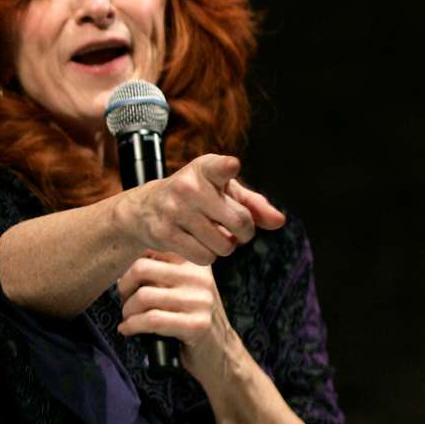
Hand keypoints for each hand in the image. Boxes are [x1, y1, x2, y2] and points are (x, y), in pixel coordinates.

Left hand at [117, 251, 246, 390]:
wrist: (219, 353)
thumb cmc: (188, 319)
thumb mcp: (180, 288)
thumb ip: (158, 271)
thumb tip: (120, 266)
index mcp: (194, 262)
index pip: (149, 249)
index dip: (129, 268)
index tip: (129, 285)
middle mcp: (200, 276)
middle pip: (141, 268)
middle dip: (124, 288)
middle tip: (125, 302)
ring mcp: (201, 300)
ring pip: (143, 296)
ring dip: (127, 311)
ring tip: (129, 318)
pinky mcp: (197, 324)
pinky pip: (151, 320)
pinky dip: (132, 326)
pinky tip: (127, 329)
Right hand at [124, 154, 284, 264]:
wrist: (146, 209)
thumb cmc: (195, 198)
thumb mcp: (223, 192)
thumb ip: (253, 204)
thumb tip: (279, 222)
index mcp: (204, 169)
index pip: (218, 167)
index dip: (226, 168)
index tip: (231, 166)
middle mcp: (187, 187)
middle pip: (240, 221)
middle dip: (245, 233)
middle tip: (237, 231)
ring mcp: (174, 210)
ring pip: (223, 245)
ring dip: (226, 247)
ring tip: (215, 237)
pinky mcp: (164, 233)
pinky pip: (204, 257)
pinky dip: (207, 257)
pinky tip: (199, 244)